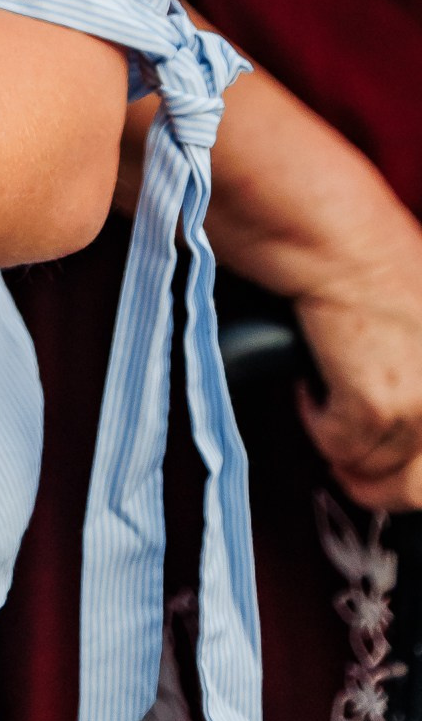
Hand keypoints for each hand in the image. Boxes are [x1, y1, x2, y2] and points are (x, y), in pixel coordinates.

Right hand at [296, 237, 421, 510]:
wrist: (334, 233)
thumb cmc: (366, 249)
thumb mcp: (415, 310)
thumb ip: (413, 355)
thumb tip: (396, 387)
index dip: (406, 470)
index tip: (384, 466)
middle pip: (414, 486)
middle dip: (374, 486)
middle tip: (346, 461)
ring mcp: (419, 405)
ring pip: (370, 469)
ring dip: (340, 445)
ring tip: (324, 405)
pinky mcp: (377, 406)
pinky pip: (338, 444)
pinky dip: (315, 420)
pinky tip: (309, 383)